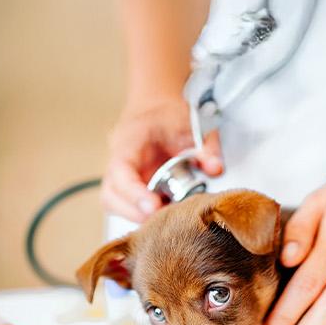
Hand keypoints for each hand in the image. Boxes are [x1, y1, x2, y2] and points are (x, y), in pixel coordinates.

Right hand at [101, 97, 222, 222]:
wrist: (155, 106)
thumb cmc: (168, 114)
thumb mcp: (192, 123)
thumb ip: (207, 146)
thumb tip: (215, 169)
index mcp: (130, 141)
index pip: (121, 171)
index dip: (135, 193)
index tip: (154, 206)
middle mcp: (118, 160)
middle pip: (110, 195)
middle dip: (135, 212)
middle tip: (164, 218)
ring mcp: (119, 175)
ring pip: (114, 203)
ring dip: (137, 216)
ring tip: (165, 216)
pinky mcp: (127, 185)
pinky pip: (125, 206)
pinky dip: (142, 214)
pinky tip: (164, 212)